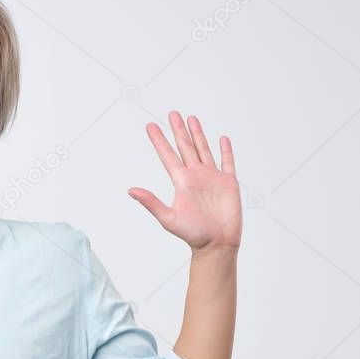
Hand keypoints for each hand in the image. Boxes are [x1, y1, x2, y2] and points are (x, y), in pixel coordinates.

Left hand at [127, 111, 241, 252]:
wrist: (216, 244)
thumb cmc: (193, 234)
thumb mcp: (168, 218)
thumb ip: (150, 202)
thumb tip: (130, 190)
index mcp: (181, 182)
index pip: (168, 155)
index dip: (160, 140)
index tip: (151, 126)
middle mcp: (196, 176)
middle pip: (185, 147)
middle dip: (178, 130)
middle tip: (172, 113)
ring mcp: (212, 178)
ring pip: (204, 150)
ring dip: (198, 134)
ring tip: (191, 118)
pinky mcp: (229, 183)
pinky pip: (227, 162)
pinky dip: (225, 150)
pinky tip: (221, 139)